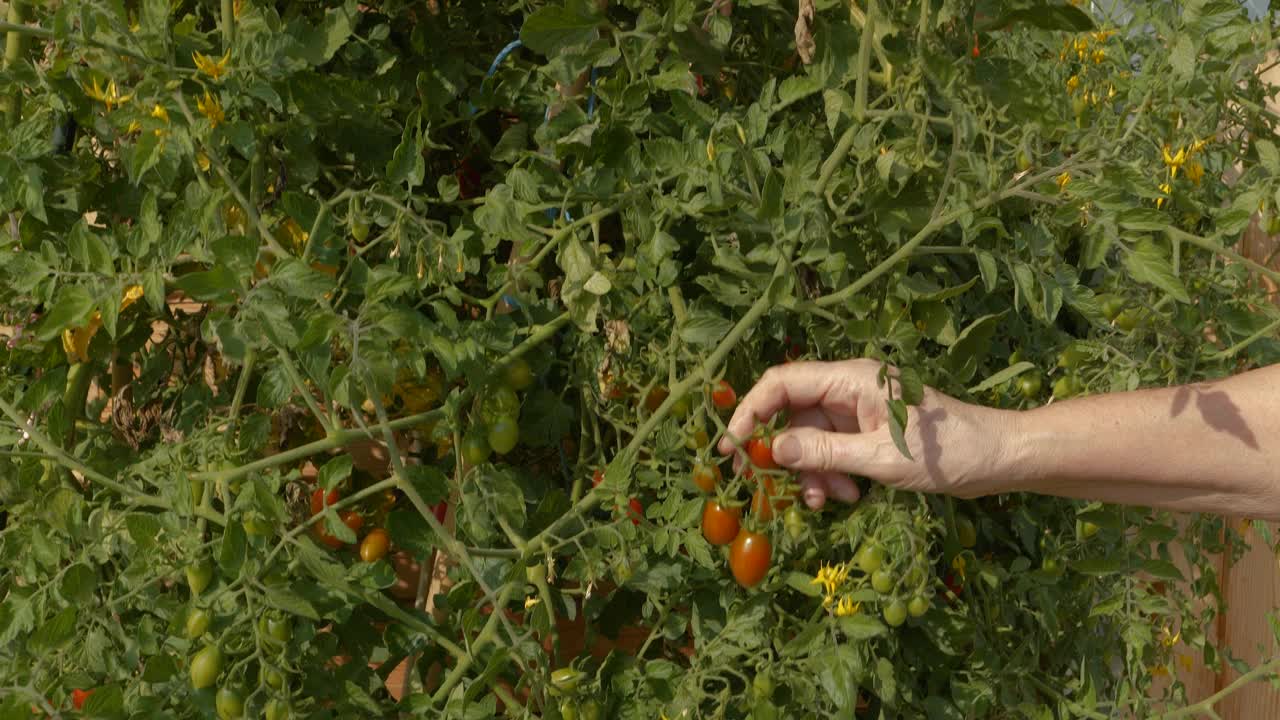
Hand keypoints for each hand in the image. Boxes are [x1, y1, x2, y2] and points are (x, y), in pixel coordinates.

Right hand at [716, 359, 1017, 508]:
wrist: (997, 458)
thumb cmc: (947, 452)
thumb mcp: (880, 458)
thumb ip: (823, 454)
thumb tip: (771, 450)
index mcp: (852, 378)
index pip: (783, 383)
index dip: (752, 410)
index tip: (733, 443)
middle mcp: (850, 387)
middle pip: (793, 414)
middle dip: (782, 452)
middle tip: (759, 482)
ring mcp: (859, 409)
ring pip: (811, 438)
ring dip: (813, 472)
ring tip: (829, 501)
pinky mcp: (868, 430)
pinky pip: (833, 450)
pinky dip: (833, 474)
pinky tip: (849, 497)